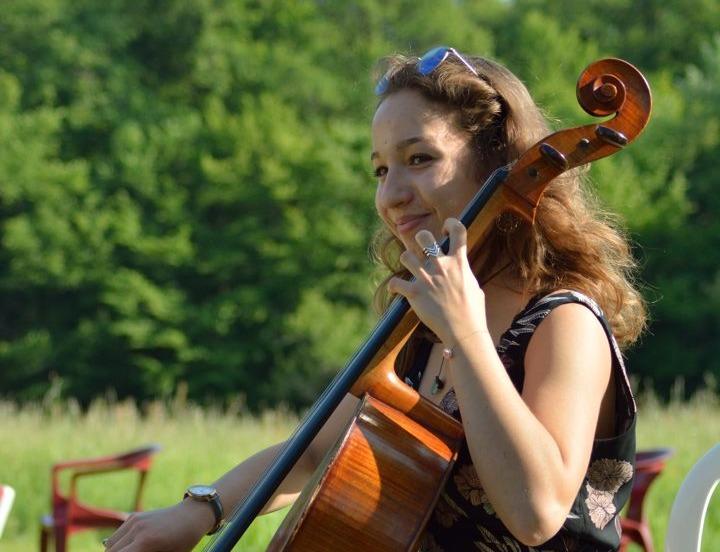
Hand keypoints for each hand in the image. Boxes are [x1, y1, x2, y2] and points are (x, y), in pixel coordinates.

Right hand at [104, 499, 212, 551]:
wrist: (193, 515)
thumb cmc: (185, 541)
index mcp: (146, 541)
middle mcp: (137, 529)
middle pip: (111, 551)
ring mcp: (135, 520)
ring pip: (110, 544)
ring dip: (116, 551)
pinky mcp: (135, 516)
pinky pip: (117, 534)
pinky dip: (118, 543)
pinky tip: (131, 546)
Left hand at [388, 218, 487, 343]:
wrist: (464, 332)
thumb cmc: (473, 313)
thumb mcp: (474, 287)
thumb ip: (465, 275)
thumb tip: (462, 274)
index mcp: (459, 262)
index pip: (458, 229)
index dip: (450, 224)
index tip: (446, 231)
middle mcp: (442, 266)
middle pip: (423, 236)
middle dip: (420, 238)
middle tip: (421, 248)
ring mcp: (426, 278)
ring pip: (406, 256)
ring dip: (406, 261)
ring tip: (410, 269)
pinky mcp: (414, 293)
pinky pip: (395, 283)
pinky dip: (393, 287)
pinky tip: (396, 290)